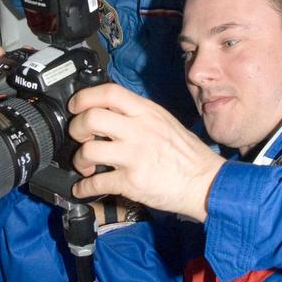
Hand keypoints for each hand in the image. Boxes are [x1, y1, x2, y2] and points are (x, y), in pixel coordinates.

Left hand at [67, 84, 221, 220]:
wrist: (205, 183)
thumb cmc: (188, 155)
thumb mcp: (165, 121)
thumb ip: (139, 115)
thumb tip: (111, 113)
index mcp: (147, 112)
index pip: (109, 92)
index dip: (85, 97)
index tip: (76, 106)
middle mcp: (139, 130)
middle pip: (91, 118)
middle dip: (76, 128)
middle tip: (79, 137)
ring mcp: (134, 155)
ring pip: (89, 150)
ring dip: (79, 160)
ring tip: (85, 166)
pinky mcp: (132, 181)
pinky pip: (96, 183)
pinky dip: (84, 188)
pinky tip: (84, 188)